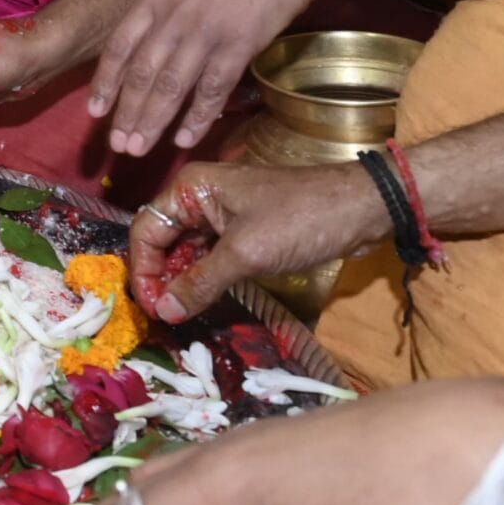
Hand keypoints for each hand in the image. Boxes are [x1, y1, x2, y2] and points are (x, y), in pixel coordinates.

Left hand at [90, 0, 330, 158]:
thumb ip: (164, 3)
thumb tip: (149, 36)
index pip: (119, 48)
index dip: (105, 83)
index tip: (95, 112)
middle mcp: (172, 16)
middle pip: (140, 74)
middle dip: (126, 113)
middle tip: (117, 145)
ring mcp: (204, 32)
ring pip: (169, 88)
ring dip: (152, 122)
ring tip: (140, 150)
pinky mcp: (239, 45)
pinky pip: (211, 90)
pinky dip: (196, 118)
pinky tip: (184, 139)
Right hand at [128, 160, 389, 323]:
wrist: (361, 209)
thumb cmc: (299, 220)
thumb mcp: (245, 254)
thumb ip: (200, 282)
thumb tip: (164, 311)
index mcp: (191, 188)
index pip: (146, 229)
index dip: (143, 270)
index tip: (152, 307)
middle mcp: (200, 198)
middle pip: (163, 240)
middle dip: (160, 278)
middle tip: (166, 316)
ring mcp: (222, 215)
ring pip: (187, 251)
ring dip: (182, 281)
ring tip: (182, 314)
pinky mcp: (244, 232)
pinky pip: (211, 256)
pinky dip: (204, 279)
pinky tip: (203, 301)